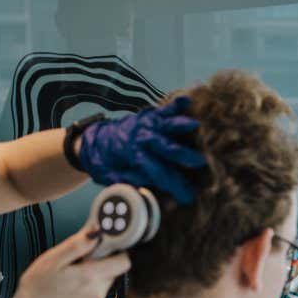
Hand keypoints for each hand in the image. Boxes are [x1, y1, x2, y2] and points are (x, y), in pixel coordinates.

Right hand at [14, 227, 130, 297]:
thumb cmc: (36, 290)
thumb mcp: (53, 259)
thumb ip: (78, 244)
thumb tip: (96, 230)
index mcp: (91, 277)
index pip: (124, 260)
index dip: (115, 249)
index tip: (101, 243)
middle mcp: (98, 293)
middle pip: (114, 269)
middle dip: (100, 261)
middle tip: (77, 260)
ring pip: (105, 280)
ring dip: (93, 273)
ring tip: (70, 275)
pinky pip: (97, 292)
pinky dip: (88, 286)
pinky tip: (70, 287)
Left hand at [76, 96, 206, 203]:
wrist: (97, 141)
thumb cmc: (109, 162)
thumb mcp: (113, 178)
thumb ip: (130, 183)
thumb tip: (146, 191)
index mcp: (134, 157)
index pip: (158, 172)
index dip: (174, 185)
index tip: (188, 196)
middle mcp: (141, 139)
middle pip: (165, 147)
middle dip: (182, 154)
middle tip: (200, 161)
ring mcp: (147, 125)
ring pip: (165, 125)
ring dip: (180, 125)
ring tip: (195, 126)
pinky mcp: (151, 116)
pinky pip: (164, 110)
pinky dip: (176, 105)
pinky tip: (186, 100)